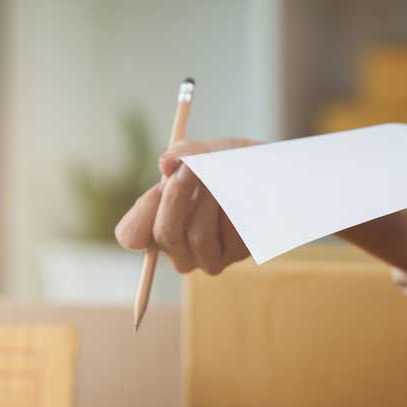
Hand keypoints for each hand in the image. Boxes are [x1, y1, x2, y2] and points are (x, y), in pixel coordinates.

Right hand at [115, 137, 255, 274]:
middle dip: (176, 197)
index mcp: (160, 225)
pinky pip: (228, 233)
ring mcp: (210, 256)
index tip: (160, 182)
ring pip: (196, 236)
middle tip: (190, 168)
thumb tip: (165, 164)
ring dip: (208, 199)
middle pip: (164, 236)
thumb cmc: (232, 162)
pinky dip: (234, 205)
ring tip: (223, 176)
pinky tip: (246, 192)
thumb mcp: (207, 151)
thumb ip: (184, 153)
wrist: (276, 173)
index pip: (131, 235)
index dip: (141, 212)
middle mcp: (182, 250)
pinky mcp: (237, 254)